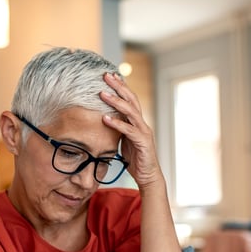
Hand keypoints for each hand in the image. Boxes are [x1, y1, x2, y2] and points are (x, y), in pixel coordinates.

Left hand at [100, 72, 160, 187]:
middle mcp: (142, 123)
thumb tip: (104, 120)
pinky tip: (105, 118)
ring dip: (116, 101)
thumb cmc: (136, 158)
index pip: (129, 99)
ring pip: (130, 111)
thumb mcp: (124, 140)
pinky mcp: (143, 142)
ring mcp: (143, 131)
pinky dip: (117, 123)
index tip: (110, 76)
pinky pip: (129, 130)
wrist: (148, 175)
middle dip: (118, 86)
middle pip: (131, 99)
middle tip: (106, 76)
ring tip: (102, 94)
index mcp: (137, 121)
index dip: (121, 86)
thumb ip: (118, 129)